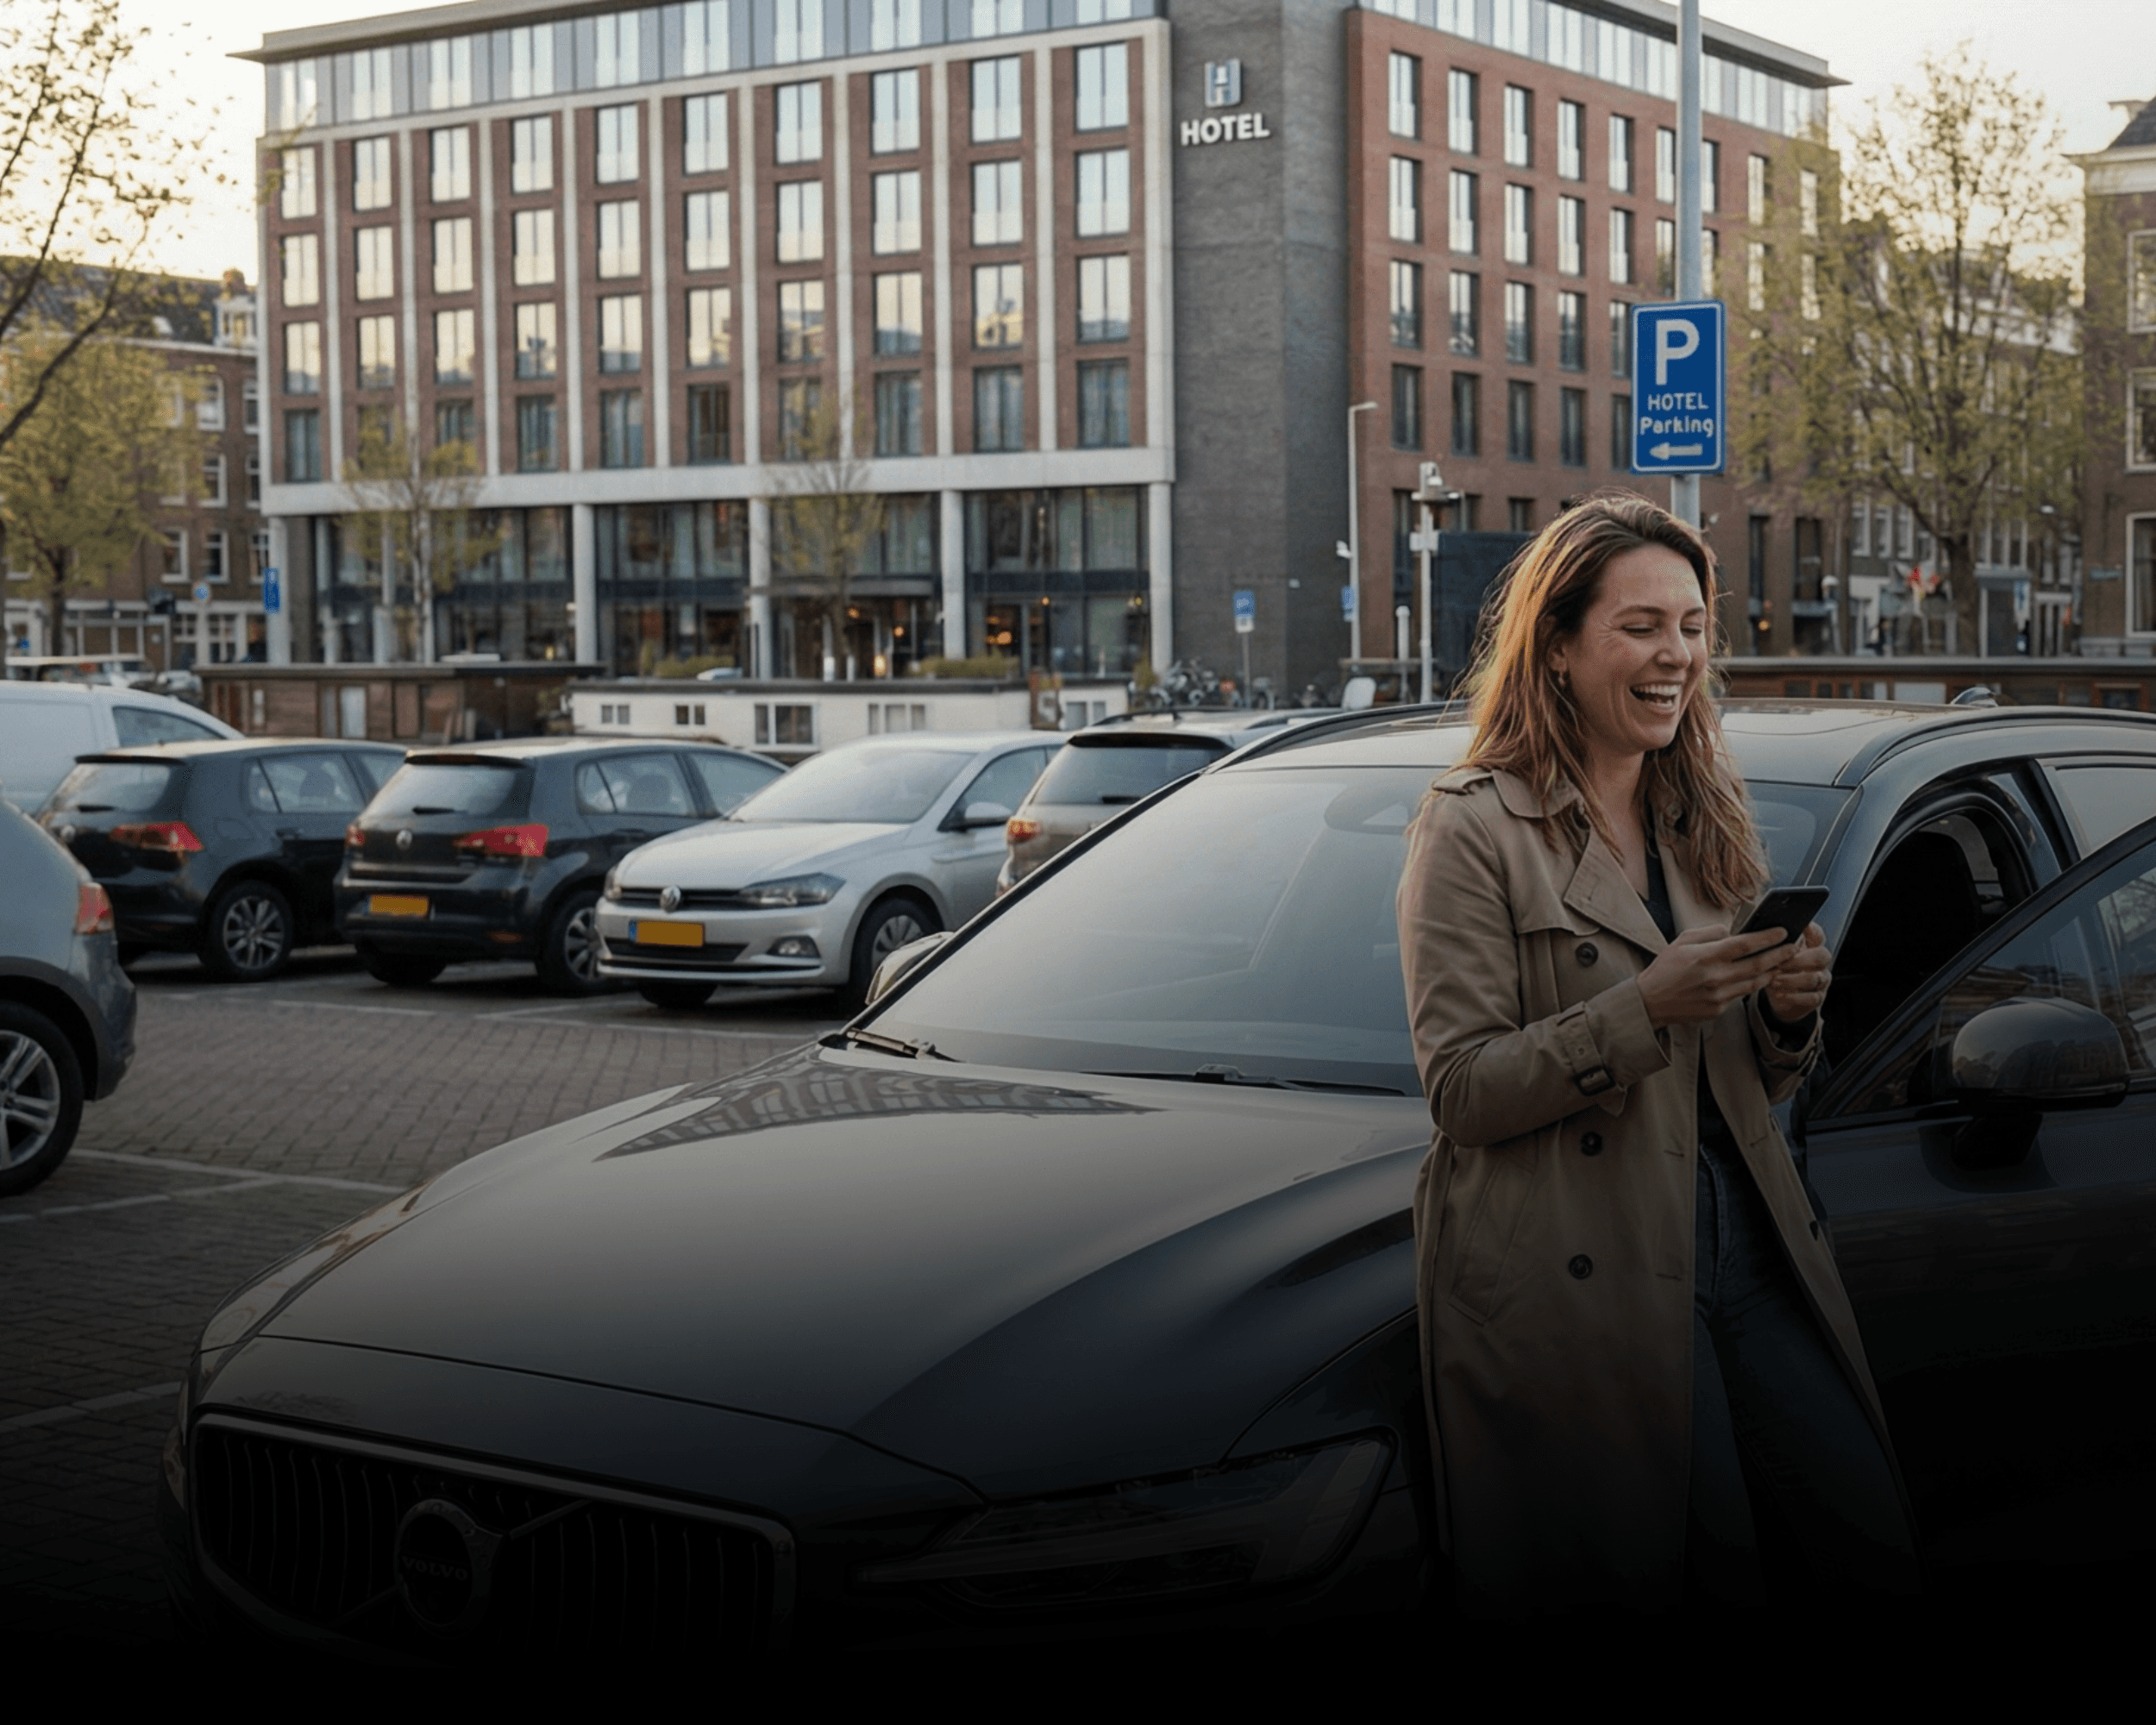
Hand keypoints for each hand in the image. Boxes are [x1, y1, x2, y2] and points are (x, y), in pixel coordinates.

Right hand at [1637, 924, 1799, 1028]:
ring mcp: (1718, 996)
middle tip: (1794, 947)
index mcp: (1705, 956)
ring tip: (1782, 962)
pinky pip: (1741, 995)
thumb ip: (1709, 933)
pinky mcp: (1719, 1009)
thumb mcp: (1681, 941)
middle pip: (1758, 964)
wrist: (1650, 1002)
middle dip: (1780, 954)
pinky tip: (1759, 977)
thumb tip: (1733, 932)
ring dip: (1772, 971)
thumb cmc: (1665, 969)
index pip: (1745, 944)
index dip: (1767, 937)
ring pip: (1755, 982)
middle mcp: (1715, 977)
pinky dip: (1753, 984)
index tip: (1783, 931)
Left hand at [1761, 923, 1830, 1023]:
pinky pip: (1812, 998)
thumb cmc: (1776, 970)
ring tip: (1774, 980)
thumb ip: (1774, 946)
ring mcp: (1821, 981)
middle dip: (1800, 959)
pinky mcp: (1817, 998)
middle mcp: (1820, 963)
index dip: (1812, 930)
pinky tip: (1780, 995)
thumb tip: (1760, 934)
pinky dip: (1795, 997)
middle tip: (1780, 963)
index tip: (1801, 925)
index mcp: (1811, 948)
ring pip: (1815, 978)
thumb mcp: (1774, 956)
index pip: (1817, 936)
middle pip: (1822, 956)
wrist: (1780, 997)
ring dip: (1793, 979)